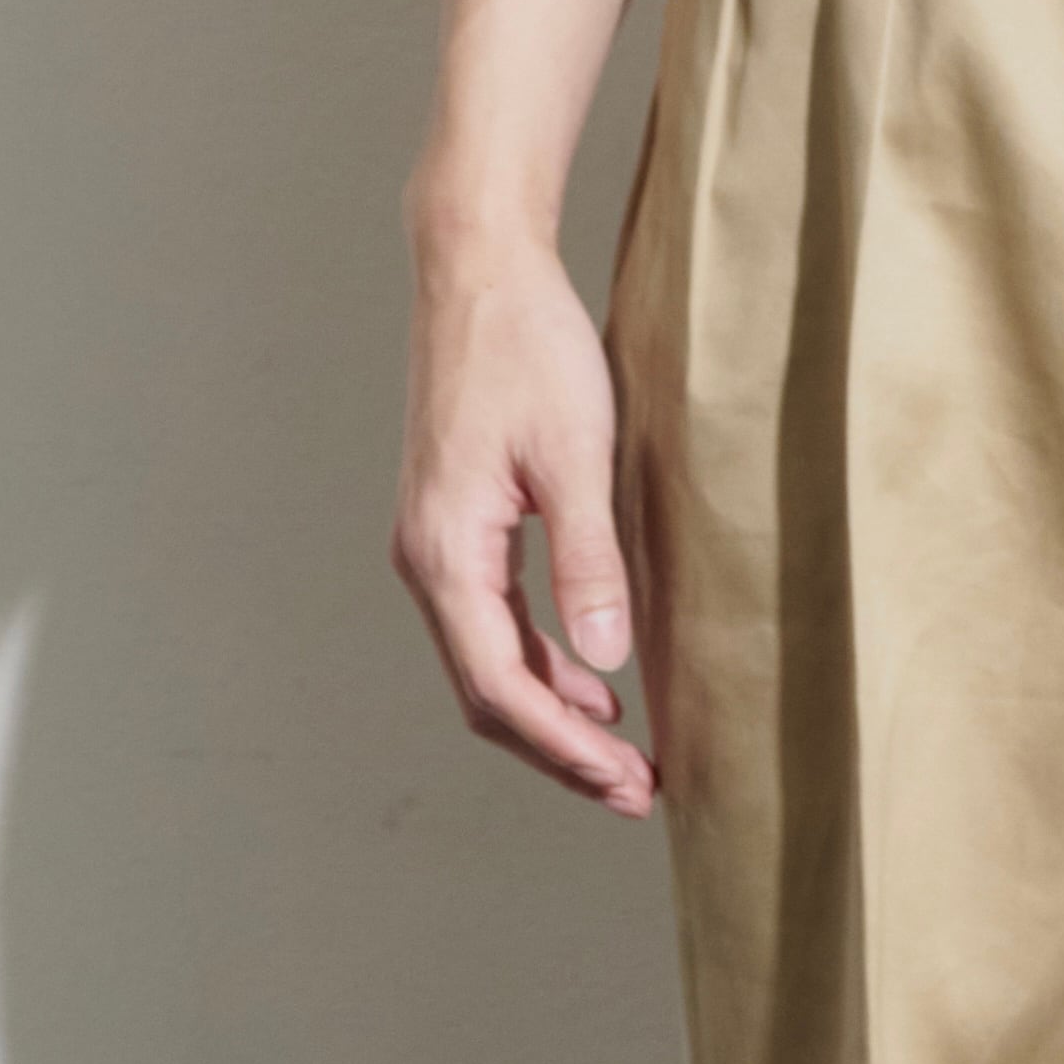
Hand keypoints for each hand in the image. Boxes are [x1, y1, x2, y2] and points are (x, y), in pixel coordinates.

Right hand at [392, 214, 656, 814]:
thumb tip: (607, 660)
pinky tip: (596, 684)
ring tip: (625, 758)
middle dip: (561, 751)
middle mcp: (426, 560)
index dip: (566, 748)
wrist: (479, 269)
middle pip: (487, 694)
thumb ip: (590, 561)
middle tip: (637, 794)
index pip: (501, 687)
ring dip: (555, 715)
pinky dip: (544, 666)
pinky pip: (493, 624)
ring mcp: (436, 546)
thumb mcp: (576, 454)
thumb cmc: (527, 346)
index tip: (629, 782)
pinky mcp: (457, 528)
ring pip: (489, 664)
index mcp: (447, 552)